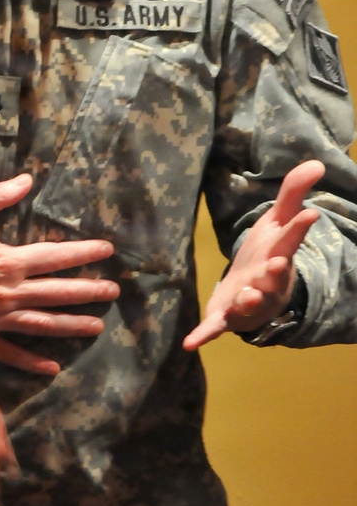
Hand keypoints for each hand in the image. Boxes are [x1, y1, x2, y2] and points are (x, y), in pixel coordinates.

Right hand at [0, 173, 117, 374]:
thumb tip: (27, 179)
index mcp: (5, 262)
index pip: (54, 257)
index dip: (83, 253)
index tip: (107, 251)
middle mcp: (7, 293)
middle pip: (57, 293)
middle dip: (88, 291)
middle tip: (113, 292)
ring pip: (42, 324)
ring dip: (71, 325)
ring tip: (96, 325)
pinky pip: (10, 353)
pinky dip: (31, 361)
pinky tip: (52, 366)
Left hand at [183, 160, 324, 350]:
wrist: (254, 291)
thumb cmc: (268, 254)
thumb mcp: (277, 223)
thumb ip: (291, 194)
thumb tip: (315, 162)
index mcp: (279, 256)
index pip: (290, 240)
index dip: (298, 227)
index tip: (309, 213)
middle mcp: (267, 282)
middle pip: (273, 277)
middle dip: (275, 272)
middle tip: (276, 264)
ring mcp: (248, 301)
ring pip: (250, 303)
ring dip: (247, 301)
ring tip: (243, 296)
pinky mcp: (226, 316)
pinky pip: (216, 327)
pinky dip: (204, 335)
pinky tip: (191, 343)